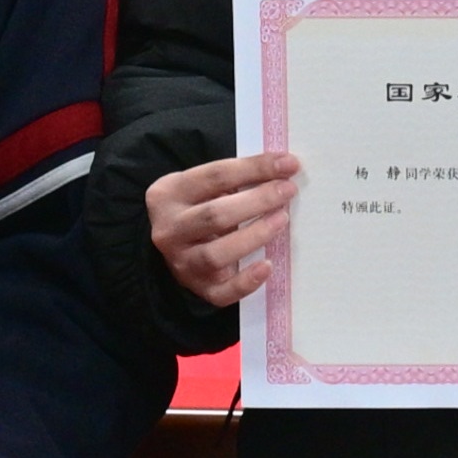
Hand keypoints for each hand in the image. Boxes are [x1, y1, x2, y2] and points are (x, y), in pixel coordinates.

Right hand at [148, 150, 296, 306]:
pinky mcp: (198, 289)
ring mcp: (181, 263)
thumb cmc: (201, 207)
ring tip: (282, 220)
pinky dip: (246, 281)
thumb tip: (286, 167)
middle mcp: (169, 231)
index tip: (288, 164)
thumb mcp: (206, 186)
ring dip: (254, 236)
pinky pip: (222, 292)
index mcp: (169, 194)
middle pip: (215, 216)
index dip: (255, 168)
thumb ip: (238, 177)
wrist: (176, 244)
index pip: (215, 176)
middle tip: (288, 191)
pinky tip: (268, 266)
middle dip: (257, 201)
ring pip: (217, 255)